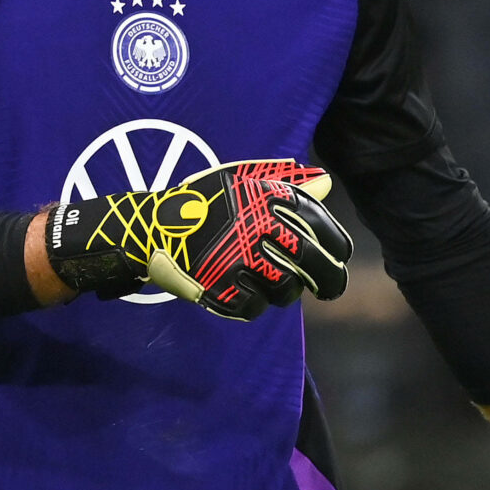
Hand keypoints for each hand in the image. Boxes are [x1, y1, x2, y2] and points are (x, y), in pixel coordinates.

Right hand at [46, 160, 350, 319]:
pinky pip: (255, 308)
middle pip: (314, 263)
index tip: (339, 257)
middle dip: (330, 280)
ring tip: (274, 286)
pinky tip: (245, 295)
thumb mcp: (241, 181)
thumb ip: (285, 182)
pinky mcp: (219, 284)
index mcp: (267, 197)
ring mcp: (238, 256)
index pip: (322, 225)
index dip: (338, 246)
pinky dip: (253, 306)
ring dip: (285, 292)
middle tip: (330, 289)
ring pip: (286, 290)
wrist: (150, 226)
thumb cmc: (201, 203)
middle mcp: (257, 224)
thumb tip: (327, 182)